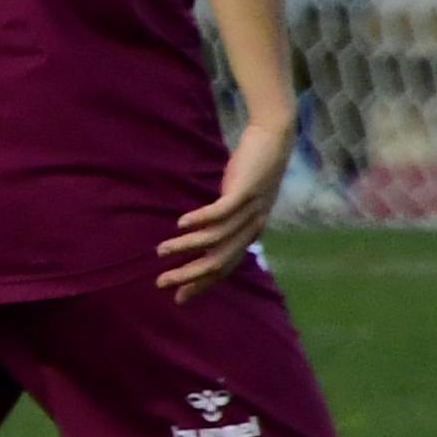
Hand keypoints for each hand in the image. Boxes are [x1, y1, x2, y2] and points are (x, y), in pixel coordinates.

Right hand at [160, 103, 291, 296]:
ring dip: (187, 247)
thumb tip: (202, 231)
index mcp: (250, 232)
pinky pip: (220, 213)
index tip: (179, 296)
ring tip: (162, 251)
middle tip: (163, 282)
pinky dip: (199, 221)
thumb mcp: (239, 198)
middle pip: (219, 261)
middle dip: (190, 275)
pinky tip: (180, 224)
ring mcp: (250, 210)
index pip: (225, 267)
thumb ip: (226, 217)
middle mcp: (252, 226)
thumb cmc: (252, 167)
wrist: (274, 139)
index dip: (202, 283)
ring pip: (216, 239)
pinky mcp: (244, 191)